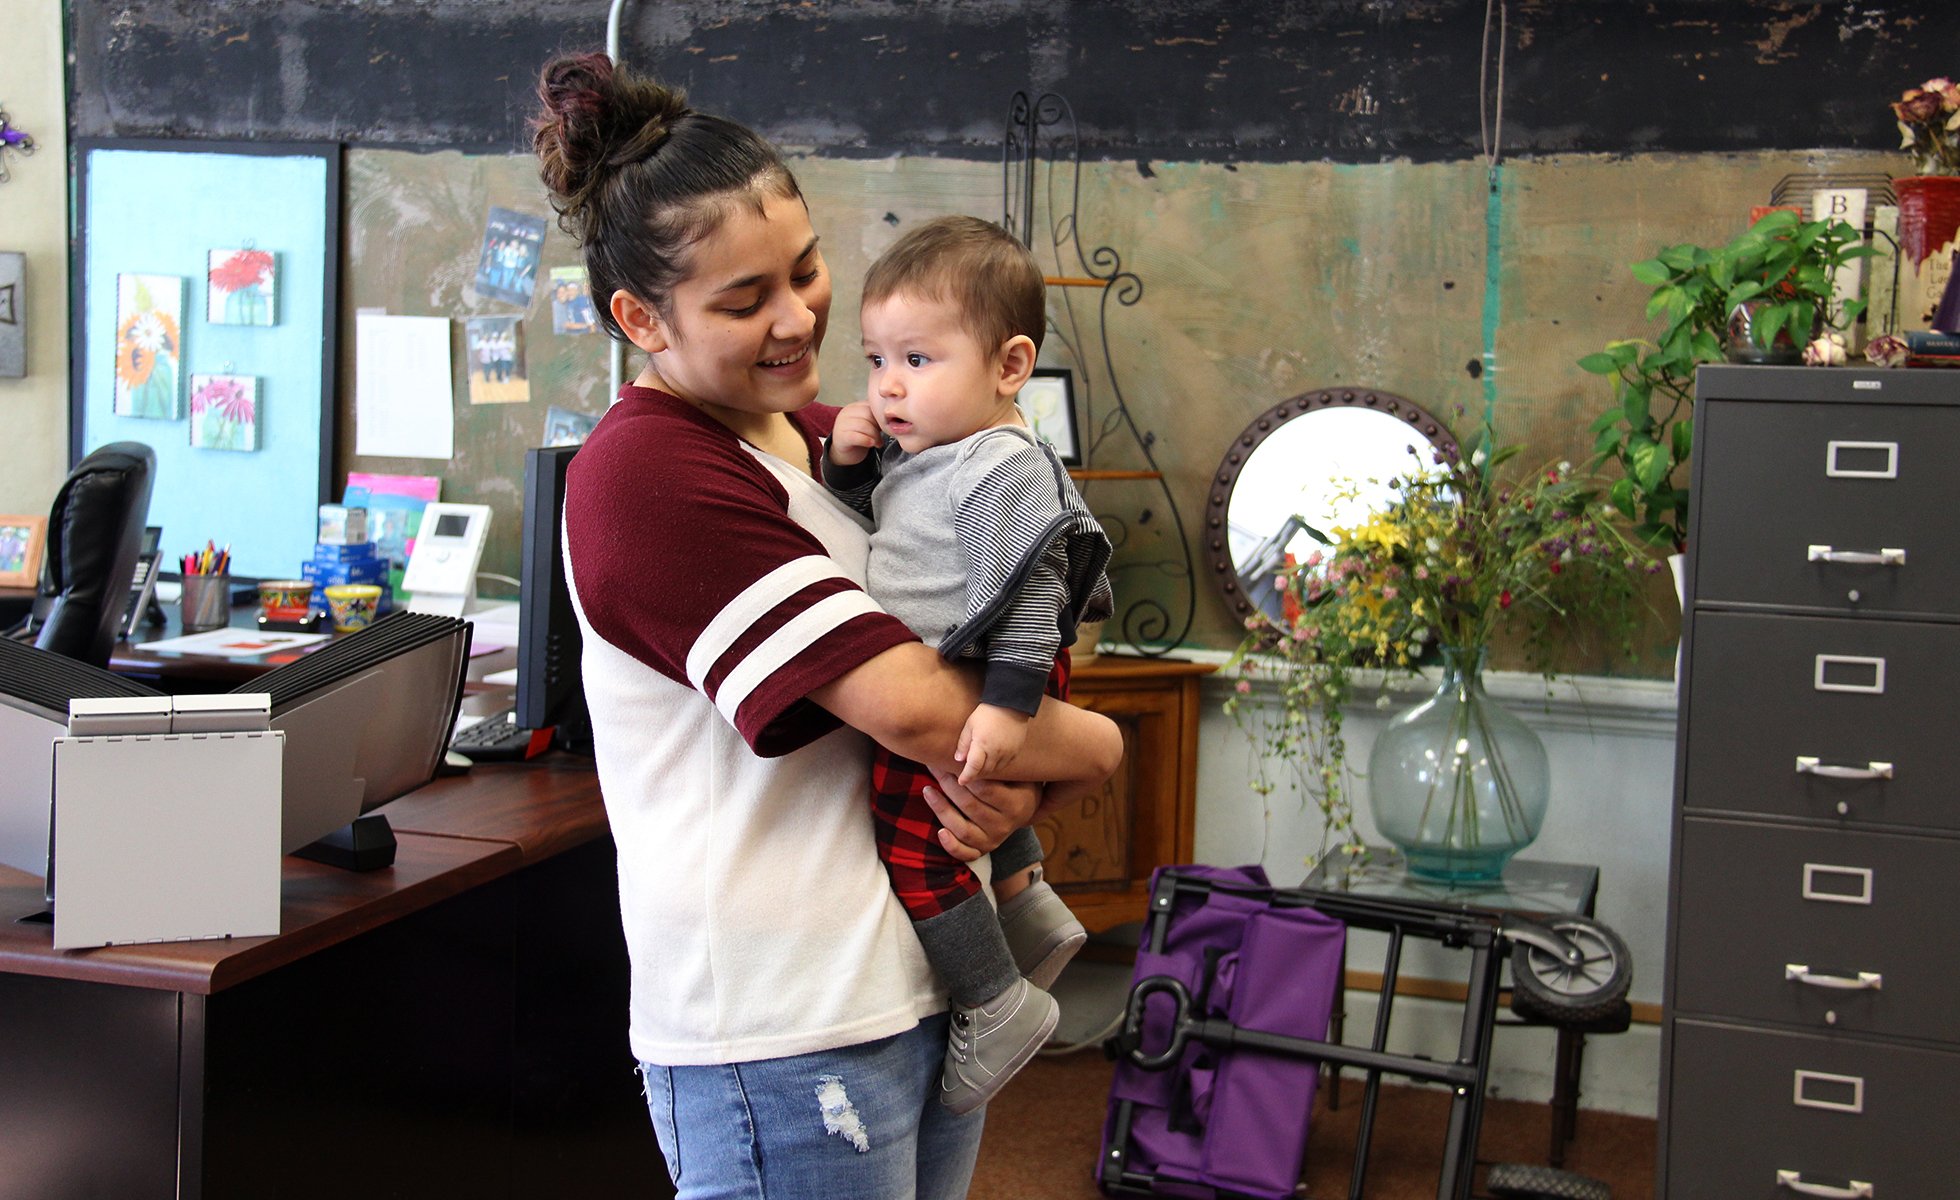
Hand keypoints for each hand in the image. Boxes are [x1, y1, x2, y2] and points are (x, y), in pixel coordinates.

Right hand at [827, 401, 882, 466]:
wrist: (845, 452)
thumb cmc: (859, 436)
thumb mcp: (867, 423)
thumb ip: (875, 417)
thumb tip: (892, 418)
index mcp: (854, 407)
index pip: (871, 406)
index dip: (881, 417)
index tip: (886, 426)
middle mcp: (846, 413)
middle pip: (868, 415)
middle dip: (878, 427)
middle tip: (881, 436)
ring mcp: (842, 424)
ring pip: (863, 425)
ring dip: (874, 435)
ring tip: (878, 443)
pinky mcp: (841, 437)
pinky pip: (856, 437)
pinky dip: (866, 440)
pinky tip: (871, 444)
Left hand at [922, 765, 1040, 861]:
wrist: (1027, 807)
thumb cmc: (1014, 782)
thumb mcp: (1014, 771)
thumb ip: (994, 763)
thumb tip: (964, 749)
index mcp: (1018, 803)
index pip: (984, 788)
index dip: (962, 773)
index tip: (946, 757)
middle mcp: (1007, 824)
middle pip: (970, 806)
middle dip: (947, 784)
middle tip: (933, 767)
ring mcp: (995, 840)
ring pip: (963, 829)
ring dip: (941, 809)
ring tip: (928, 791)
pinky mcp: (983, 850)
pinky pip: (966, 853)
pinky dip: (951, 845)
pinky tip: (940, 831)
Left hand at [955, 704, 1030, 785]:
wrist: (1011, 703)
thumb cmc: (987, 712)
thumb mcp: (970, 725)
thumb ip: (963, 743)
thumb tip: (959, 759)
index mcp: (982, 744)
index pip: (973, 767)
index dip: (967, 776)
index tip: (961, 782)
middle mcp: (996, 751)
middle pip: (984, 771)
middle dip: (976, 774)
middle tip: (969, 773)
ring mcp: (1008, 752)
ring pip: (995, 769)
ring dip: (986, 770)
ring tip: (980, 767)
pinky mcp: (1016, 751)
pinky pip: (1006, 764)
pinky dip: (997, 766)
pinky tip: (992, 761)